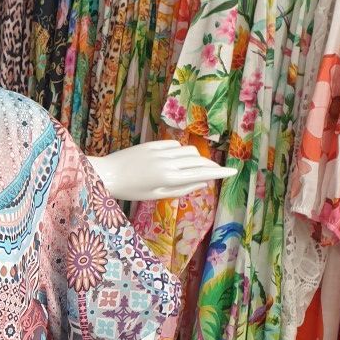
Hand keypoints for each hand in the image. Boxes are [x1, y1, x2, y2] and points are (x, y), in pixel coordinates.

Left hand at [90, 140, 234, 201]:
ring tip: (197, 167)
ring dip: (197, 158)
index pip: (201, 173)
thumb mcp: (157, 195)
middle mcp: (168, 162)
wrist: (107, 174)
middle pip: (199, 160)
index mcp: (169, 177)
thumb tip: (202, 182)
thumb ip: (181, 188)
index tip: (232, 172)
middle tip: (219, 171)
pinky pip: (175, 144)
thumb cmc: (131, 191)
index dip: (219, 172)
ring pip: (189, 150)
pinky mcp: (153, 144)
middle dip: (212, 165)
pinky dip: (182, 151)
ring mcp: (160, 151)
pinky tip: (180, 158)